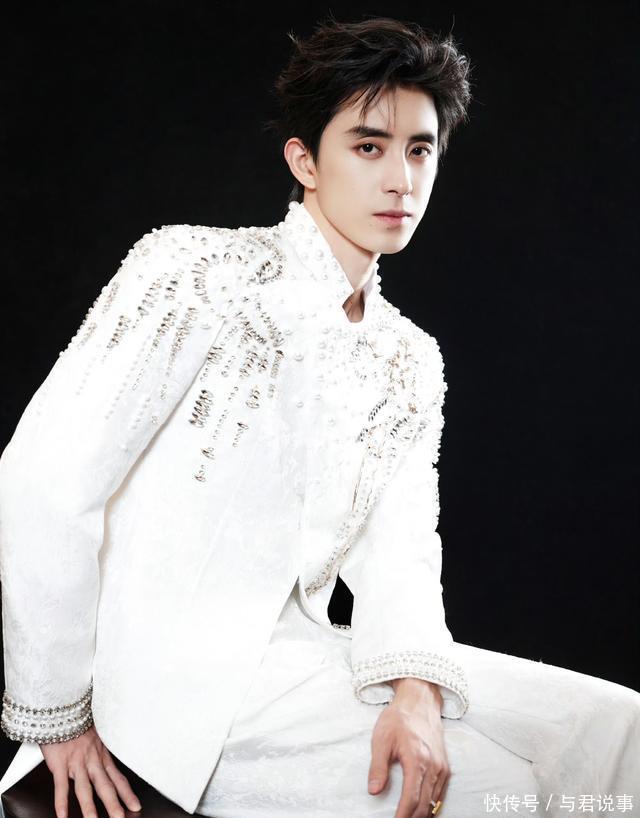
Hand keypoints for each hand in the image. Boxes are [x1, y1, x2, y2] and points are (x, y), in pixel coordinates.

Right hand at [40, 725, 141, 817]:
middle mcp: (92, 760)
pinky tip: (62, 815)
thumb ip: (101, 750)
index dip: (127, 793)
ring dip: (89, 807)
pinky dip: (61, 801)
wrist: (62, 710)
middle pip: (105, 786)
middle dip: (113, 805)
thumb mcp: (97, 735)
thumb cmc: (78, 722)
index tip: (136, 806)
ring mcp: (76, 762)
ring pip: (84, 788)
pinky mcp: (60, 763)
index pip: (118, 778)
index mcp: (102, 755)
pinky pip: (61, 785)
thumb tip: (108, 761)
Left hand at [368, 679, 449, 817]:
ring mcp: (441, 767)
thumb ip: (378, 767)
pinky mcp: (445, 766)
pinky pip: (440, 793)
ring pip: (434, 802)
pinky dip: (431, 805)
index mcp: (416, 760)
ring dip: (422, 814)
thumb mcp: (381, 739)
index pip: (411, 799)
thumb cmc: (398, 719)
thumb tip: (373, 791)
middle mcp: (433, 766)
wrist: (419, 702)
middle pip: (424, 805)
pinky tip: (422, 810)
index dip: (402, 816)